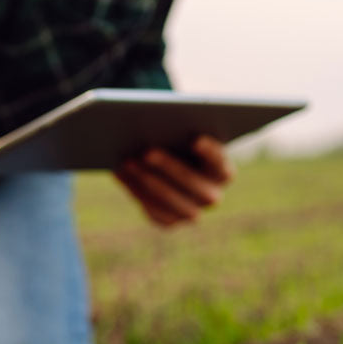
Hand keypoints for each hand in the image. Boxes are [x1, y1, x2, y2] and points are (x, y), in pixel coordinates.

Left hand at [114, 136, 233, 227]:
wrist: (166, 168)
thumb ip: (178, 130)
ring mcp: (192, 212)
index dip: (210, 153)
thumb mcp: (180, 135)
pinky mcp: (170, 221)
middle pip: (195, 185)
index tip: (195, 139)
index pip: (220, 164)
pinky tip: (120, 173)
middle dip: (170, 167)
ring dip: (148, 181)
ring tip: (128, 161)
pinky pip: (154, 210)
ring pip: (173, 202)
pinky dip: (135, 190)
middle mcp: (212, 196)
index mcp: (222, 172)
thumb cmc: (177, 143)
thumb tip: (157, 122)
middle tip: (148, 151)